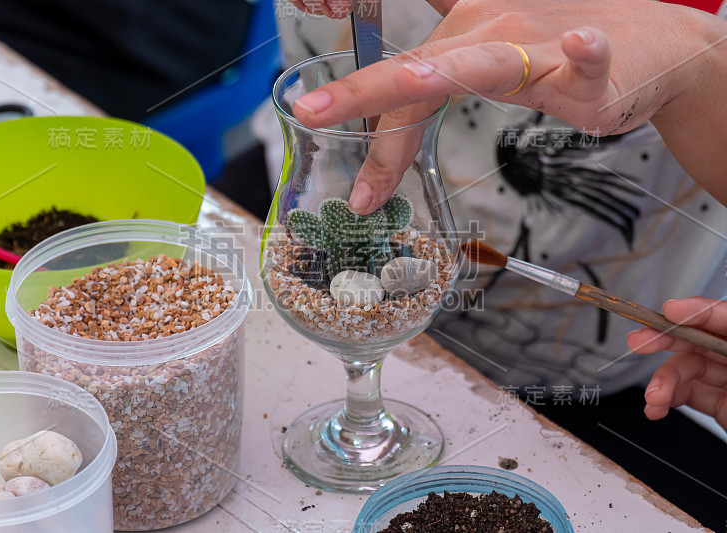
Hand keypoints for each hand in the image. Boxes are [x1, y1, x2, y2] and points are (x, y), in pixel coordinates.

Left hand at [290, 0, 726, 213]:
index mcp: (460, 36)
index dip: (353, 106)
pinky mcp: (589, 66)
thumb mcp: (486, 48)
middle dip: (364, 92)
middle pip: (420, 67)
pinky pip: (587, 56)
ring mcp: (538, 46)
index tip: (306, 127)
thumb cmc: (555, 45)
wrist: (645, 43)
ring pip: (488, 60)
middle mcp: (489, 34)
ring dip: (449, 70)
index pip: (398, 78)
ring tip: (415, 81)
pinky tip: (579, 46)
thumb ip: (437, 61)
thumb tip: (395, 80)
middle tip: (311, 112)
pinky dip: (584, 53)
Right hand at [627, 297, 726, 430]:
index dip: (697, 310)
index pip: (722, 316)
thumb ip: (725, 331)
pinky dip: (667, 401)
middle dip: (664, 340)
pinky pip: (689, 395)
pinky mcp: (721, 405)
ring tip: (654, 397)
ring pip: (687, 370)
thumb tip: (692, 314)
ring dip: (662, 383)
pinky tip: (656, 408)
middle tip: (638, 342)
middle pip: (697, 339)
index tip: (670, 310)